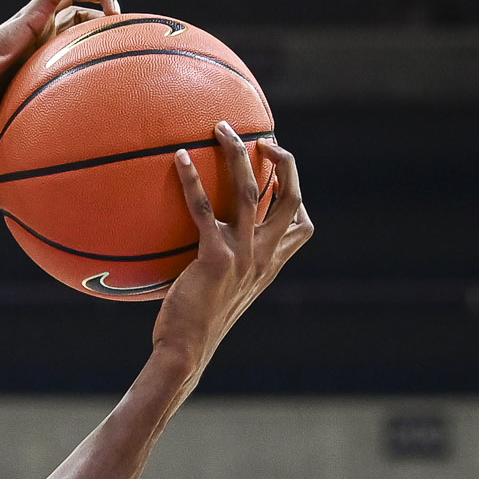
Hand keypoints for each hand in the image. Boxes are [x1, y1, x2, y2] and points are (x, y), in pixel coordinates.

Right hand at [0, 0, 119, 163]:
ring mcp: (37, 24)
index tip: (119, 58)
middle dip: (106, 19)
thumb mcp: (1, 142)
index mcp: (38, 65)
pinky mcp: (31, 12)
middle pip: (82, 17)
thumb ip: (18, 158)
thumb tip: (25, 196)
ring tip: (116, 6)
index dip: (97, 46)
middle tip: (125, 31)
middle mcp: (40, 40)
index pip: (74, 47)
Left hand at [151, 124, 312, 373]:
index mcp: (269, 265)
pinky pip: (205, 208)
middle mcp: (264, 257)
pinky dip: (192, 179)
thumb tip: (204, 243)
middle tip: (262, 138)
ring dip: (238, 155)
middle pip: (291, 198)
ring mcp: (243, 255)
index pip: (301, 225)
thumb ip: (225, 264)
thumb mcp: (223, 291)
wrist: (187, 349)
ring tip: (221, 128)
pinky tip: (178, 158)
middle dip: (283, 161)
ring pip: (252, 192)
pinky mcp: (216, 257)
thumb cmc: (196, 322)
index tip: (279, 169)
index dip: (296, 193)